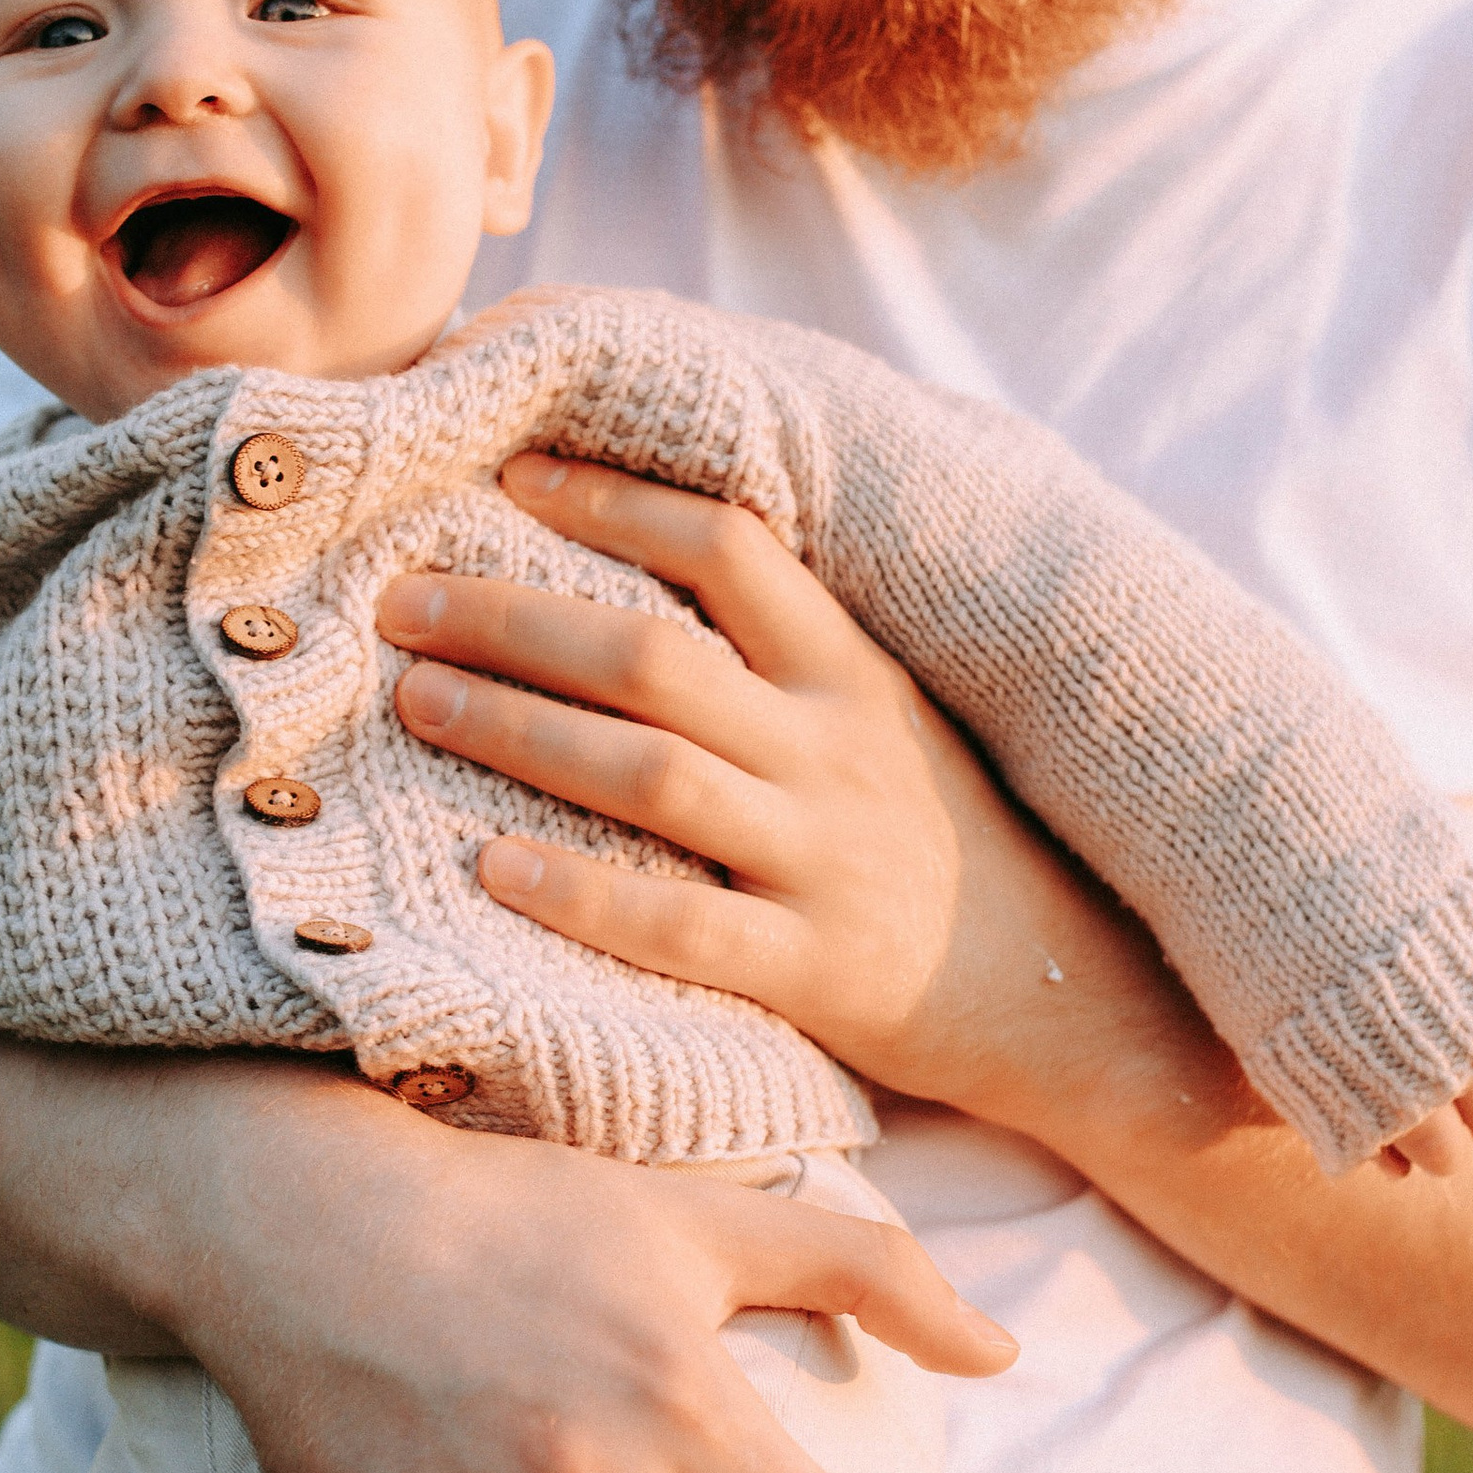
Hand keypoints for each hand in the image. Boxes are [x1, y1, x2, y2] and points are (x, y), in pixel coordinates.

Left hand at [380, 449, 1129, 1120]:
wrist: (1069, 996)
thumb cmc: (948, 847)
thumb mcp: (891, 721)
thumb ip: (788, 656)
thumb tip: (641, 577)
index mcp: (854, 673)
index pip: (729, 547)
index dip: (613, 500)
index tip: (508, 476)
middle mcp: (835, 751)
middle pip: (652, 657)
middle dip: (513, 617)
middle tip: (403, 600)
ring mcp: (823, 859)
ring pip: (650, 775)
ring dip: (519, 729)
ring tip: (416, 698)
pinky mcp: (812, 968)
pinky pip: (678, 927)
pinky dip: (578, 894)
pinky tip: (490, 867)